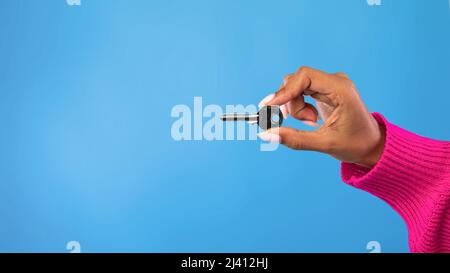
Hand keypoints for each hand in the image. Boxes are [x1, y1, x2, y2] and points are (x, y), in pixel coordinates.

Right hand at [258, 66, 384, 167]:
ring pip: (296, 87)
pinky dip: (298, 106)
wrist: (372, 145)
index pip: (304, 77)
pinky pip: (300, 92)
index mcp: (340, 89)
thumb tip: (266, 134)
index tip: (269, 107)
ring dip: (294, 106)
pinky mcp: (324, 91)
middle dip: (289, 102)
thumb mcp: (324, 144)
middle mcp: (335, 81)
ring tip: (309, 123)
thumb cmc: (355, 144)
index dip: (284, 91)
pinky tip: (310, 120)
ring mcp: (329, 84)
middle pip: (296, 81)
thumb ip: (295, 139)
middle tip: (289, 122)